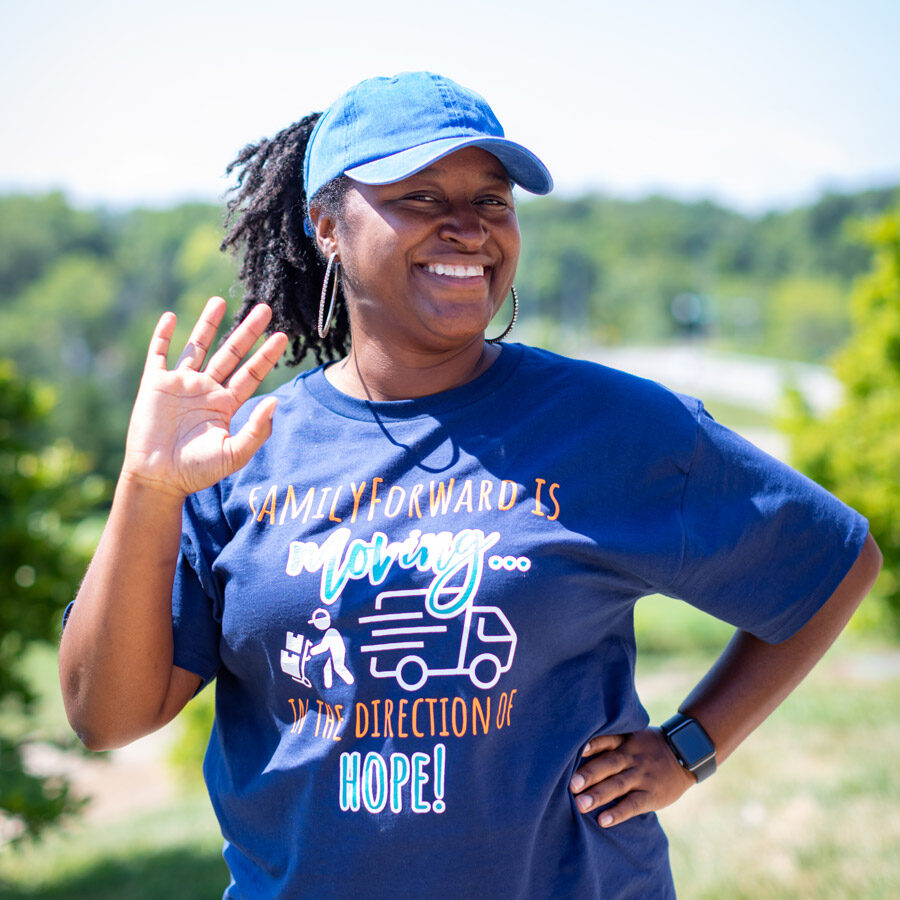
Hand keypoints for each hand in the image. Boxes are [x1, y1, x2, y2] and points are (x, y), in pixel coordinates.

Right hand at [122, 297, 287, 498]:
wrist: (159, 478)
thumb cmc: (197, 471)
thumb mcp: (234, 453)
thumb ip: (257, 429)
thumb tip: (276, 401)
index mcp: (226, 404)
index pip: (251, 373)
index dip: (266, 355)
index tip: (282, 336)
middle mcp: (206, 390)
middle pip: (230, 353)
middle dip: (247, 331)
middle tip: (264, 308)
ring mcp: (180, 385)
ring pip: (197, 347)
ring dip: (208, 325)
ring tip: (220, 301)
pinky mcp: (155, 385)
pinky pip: (159, 355)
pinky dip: (163, 336)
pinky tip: (171, 317)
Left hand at [569, 729, 695, 827]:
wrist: (685, 756)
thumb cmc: (649, 747)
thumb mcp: (634, 737)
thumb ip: (612, 744)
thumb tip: (577, 752)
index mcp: (626, 741)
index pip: (607, 740)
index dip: (591, 745)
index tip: (573, 750)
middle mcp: (632, 757)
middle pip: (608, 764)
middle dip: (589, 774)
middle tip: (571, 785)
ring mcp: (642, 776)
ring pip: (618, 785)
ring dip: (598, 795)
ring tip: (580, 805)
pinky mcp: (652, 795)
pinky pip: (633, 804)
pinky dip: (618, 812)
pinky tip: (603, 820)